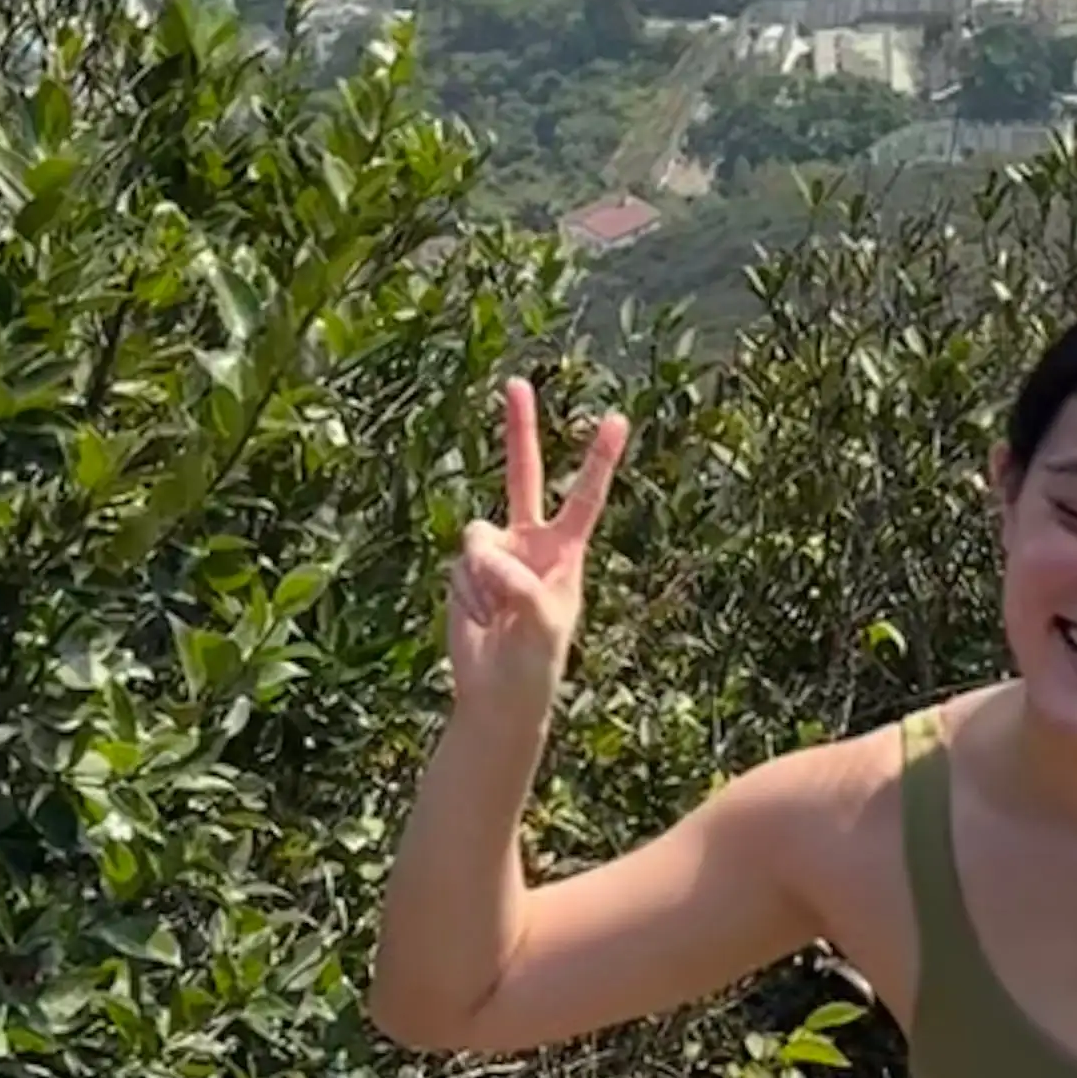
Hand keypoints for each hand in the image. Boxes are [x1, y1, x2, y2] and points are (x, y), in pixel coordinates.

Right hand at [448, 378, 627, 716]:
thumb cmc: (537, 661)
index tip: (617, 419)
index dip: (599, 459)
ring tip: (499, 615)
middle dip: (519, 428)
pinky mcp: (464, 571)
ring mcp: (494, 552)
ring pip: (479, 536)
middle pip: (523, 473)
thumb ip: (517, 580)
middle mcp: (529, 540)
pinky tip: (480, 619)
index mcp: (565, 550)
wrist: (498, 695)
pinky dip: (468, 596)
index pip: (585, 496)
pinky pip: (460, 568)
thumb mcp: (543, 622)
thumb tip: (477, 549)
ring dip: (485, 578)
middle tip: (517, 382)